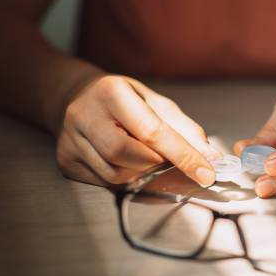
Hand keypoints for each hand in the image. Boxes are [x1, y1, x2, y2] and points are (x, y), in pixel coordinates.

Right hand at [55, 75, 219, 186]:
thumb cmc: (124, 101)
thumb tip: (210, 157)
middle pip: (125, 154)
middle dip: (156, 164)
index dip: (182, 155)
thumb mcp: (154, 102)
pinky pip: (102, 183)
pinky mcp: (65, 161)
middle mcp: (84, 115)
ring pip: (114, 175)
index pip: (151, 130)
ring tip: (145, 158)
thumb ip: (183, 128)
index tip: (206, 173)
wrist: (78, 99)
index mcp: (111, 92)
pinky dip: (125, 179)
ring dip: (141, 174)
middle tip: (169, 162)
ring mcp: (70, 140)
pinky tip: (127, 164)